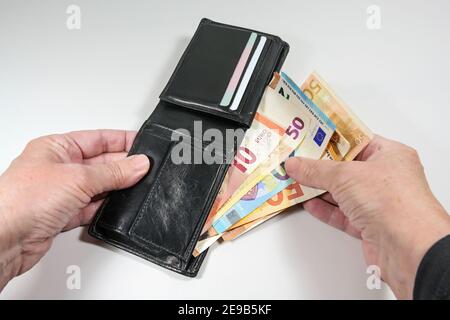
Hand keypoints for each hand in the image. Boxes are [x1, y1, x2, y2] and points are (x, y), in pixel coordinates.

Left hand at [0, 130, 149, 289]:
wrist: (4, 238)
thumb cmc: (22, 200)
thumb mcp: (79, 178)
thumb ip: (113, 172)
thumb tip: (137, 164)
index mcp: (57, 147)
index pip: (97, 138)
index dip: (122, 140)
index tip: (143, 144)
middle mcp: (58, 168)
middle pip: (100, 162)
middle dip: (122, 165)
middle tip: (145, 168)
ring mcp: (60, 192)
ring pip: (98, 186)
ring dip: (115, 187)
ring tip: (136, 186)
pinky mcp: (63, 214)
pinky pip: (91, 207)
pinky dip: (105, 206)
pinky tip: (116, 205)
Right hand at [285, 135, 449, 298]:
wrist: (407, 246)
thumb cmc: (389, 200)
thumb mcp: (345, 175)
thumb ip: (316, 170)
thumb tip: (295, 164)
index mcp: (390, 155)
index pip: (357, 142)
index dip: (333, 140)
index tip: (310, 139)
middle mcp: (387, 178)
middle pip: (347, 168)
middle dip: (321, 167)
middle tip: (298, 161)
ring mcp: (379, 203)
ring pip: (343, 193)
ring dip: (320, 189)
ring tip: (296, 181)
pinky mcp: (370, 226)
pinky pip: (343, 214)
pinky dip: (326, 209)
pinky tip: (308, 204)